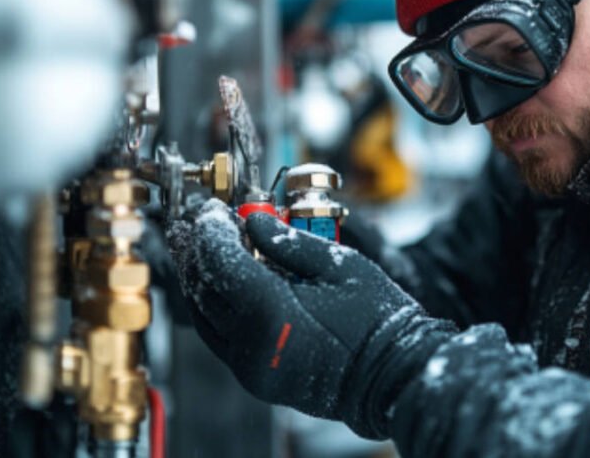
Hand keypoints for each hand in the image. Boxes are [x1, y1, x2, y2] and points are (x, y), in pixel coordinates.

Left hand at [173, 199, 455, 437]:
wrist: (393, 376)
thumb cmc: (377, 321)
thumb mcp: (340, 265)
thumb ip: (291, 242)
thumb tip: (255, 221)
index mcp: (272, 313)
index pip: (221, 261)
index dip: (210, 230)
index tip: (211, 210)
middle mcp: (252, 345)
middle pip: (203, 289)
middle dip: (196, 251)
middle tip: (198, 224)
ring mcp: (251, 368)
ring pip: (204, 316)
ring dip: (199, 279)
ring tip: (202, 249)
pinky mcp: (256, 379)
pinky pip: (218, 338)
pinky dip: (213, 307)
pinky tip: (223, 285)